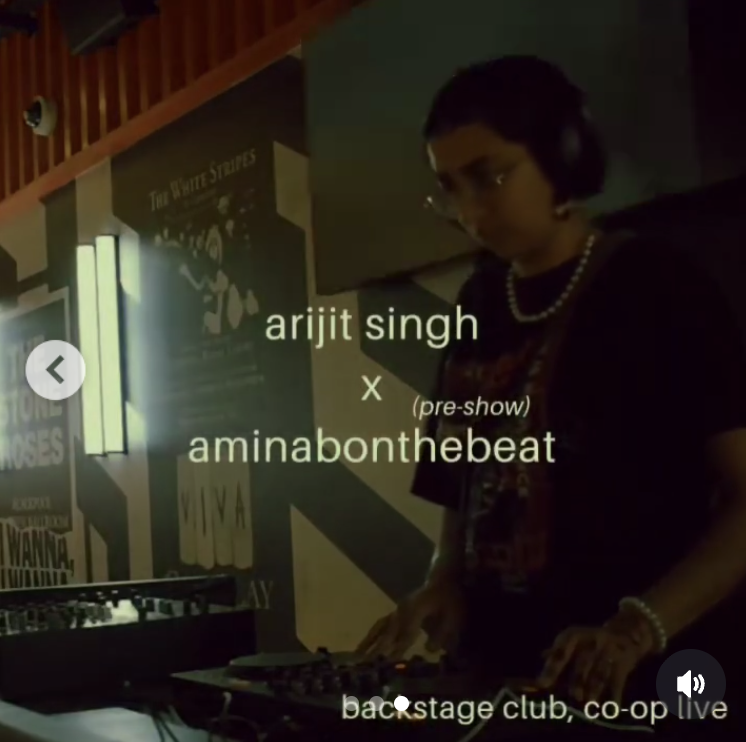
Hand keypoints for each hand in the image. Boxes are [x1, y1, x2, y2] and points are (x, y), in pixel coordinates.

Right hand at [356, 581, 462, 659]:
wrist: (443, 580)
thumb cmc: (450, 599)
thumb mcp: (454, 617)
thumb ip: (442, 634)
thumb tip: (428, 650)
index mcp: (417, 610)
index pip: (406, 633)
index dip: (398, 648)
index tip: (389, 662)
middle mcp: (403, 610)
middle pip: (389, 631)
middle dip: (378, 648)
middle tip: (367, 664)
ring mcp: (398, 610)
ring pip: (381, 627)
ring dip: (369, 641)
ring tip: (358, 655)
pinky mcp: (397, 611)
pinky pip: (382, 624)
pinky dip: (372, 634)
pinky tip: (365, 644)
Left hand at [536, 610, 654, 702]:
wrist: (627, 633)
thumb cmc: (591, 641)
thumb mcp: (574, 641)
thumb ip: (557, 653)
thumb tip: (541, 660)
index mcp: (573, 636)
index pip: (560, 652)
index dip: (551, 668)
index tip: (541, 684)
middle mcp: (590, 641)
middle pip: (582, 662)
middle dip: (578, 679)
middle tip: (573, 695)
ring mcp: (609, 651)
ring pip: (600, 672)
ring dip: (595, 688)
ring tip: (590, 703)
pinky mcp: (624, 663)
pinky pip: (618, 680)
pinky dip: (615, 695)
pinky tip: (612, 708)